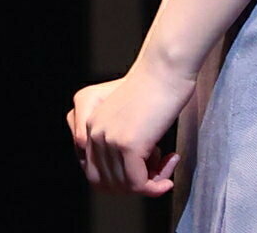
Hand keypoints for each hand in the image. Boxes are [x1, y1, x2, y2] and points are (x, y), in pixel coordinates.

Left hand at [67, 60, 191, 197]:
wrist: (165, 70)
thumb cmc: (152, 89)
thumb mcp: (121, 115)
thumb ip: (113, 139)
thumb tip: (123, 178)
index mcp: (84, 121)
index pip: (91, 172)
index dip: (118, 179)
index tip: (141, 170)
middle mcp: (90, 131)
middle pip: (104, 183)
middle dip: (132, 184)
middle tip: (156, 170)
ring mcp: (106, 138)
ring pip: (124, 186)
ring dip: (150, 181)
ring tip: (166, 161)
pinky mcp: (126, 144)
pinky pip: (139, 184)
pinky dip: (157, 184)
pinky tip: (171, 162)